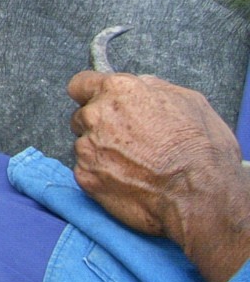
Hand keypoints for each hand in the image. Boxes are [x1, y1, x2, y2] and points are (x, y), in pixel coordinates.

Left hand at [67, 70, 249, 281]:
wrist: (202, 197)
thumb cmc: (202, 150)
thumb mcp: (187, 102)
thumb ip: (151, 90)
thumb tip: (137, 85)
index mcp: (119, 91)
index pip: (80, 83)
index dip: (89, 94)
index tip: (94, 103)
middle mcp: (97, 116)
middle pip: (80, 116)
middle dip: (97, 126)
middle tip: (126, 144)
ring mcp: (88, 149)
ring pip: (82, 146)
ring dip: (100, 155)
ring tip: (134, 169)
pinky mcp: (86, 179)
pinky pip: (85, 174)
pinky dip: (101, 179)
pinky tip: (130, 185)